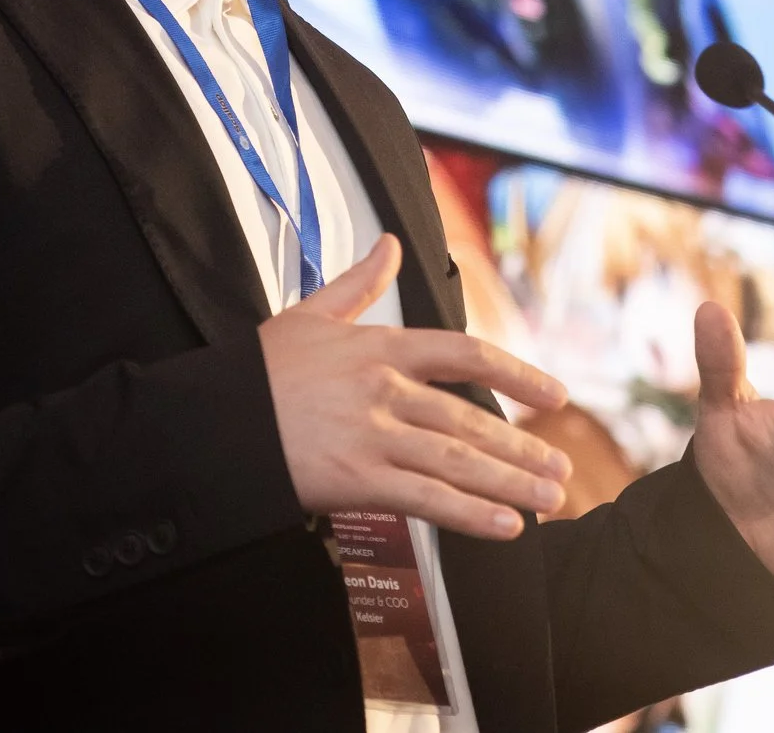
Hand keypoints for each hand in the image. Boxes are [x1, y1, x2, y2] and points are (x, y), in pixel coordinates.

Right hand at [260, 235, 572, 540]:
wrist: (213, 420)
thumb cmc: (257, 372)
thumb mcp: (309, 314)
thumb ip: (358, 284)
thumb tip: (388, 245)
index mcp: (380, 347)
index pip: (465, 353)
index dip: (517, 373)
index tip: (553, 395)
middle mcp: (386, 390)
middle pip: (471, 419)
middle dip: (523, 449)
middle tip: (560, 470)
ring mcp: (374, 436)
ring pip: (460, 461)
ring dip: (512, 484)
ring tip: (549, 500)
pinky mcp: (357, 479)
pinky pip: (428, 499)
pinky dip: (472, 515)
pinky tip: (506, 527)